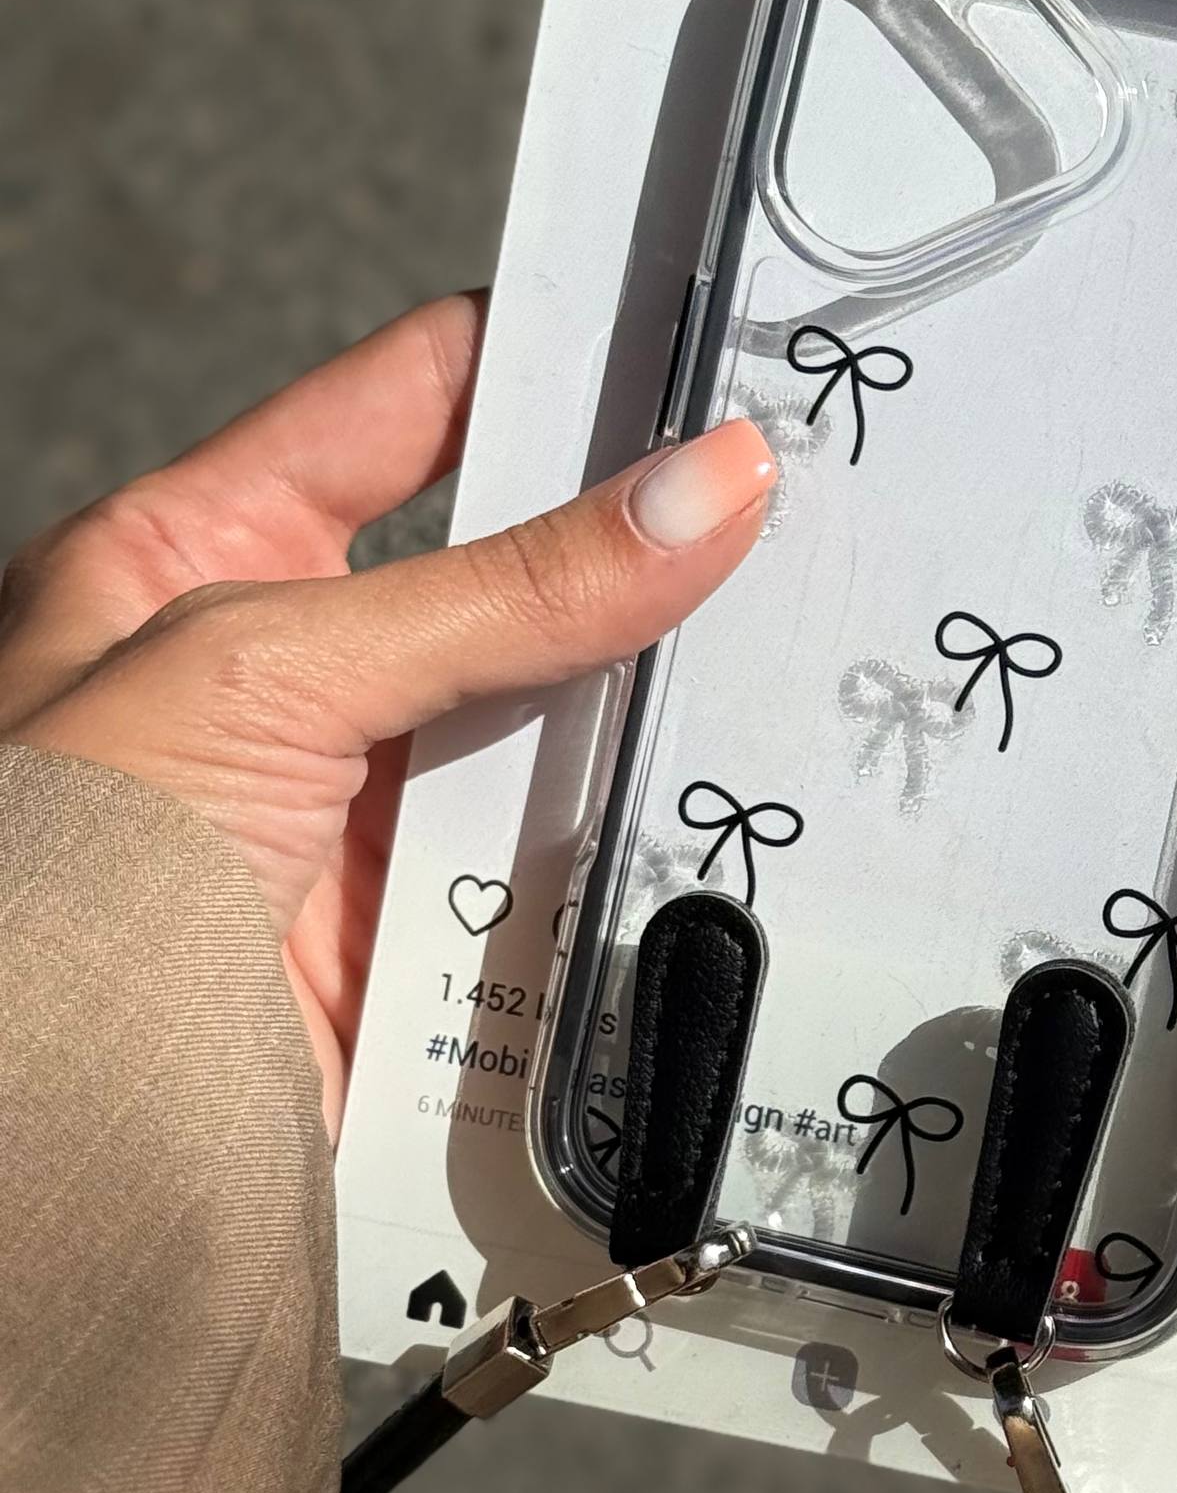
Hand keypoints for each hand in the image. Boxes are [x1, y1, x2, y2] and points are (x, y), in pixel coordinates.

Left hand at [0, 295, 773, 1125]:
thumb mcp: (265, 671)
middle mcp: (290, 675)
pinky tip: (730, 789)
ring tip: (787, 631)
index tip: (691, 338)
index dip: (547, 359)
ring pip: (561, 714)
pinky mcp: (435, 931)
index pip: (409, 407)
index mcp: (195, 558)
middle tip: (781, 491)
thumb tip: (703, 486)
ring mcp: (370, 806)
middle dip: (638, 539)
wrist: (55, 1154)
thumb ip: (504, 587)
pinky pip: (575, 855)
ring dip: (653, 696)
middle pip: (511, 566)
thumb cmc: (52, 882)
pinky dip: (646, 835)